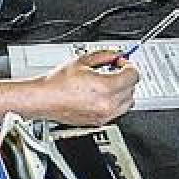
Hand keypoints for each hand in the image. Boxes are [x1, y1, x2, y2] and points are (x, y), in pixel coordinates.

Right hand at [0, 50, 137, 127]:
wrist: (45, 99)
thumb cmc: (58, 83)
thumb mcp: (83, 61)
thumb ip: (104, 56)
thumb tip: (115, 55)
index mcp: (106, 87)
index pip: (133, 76)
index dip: (129, 66)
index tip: (122, 62)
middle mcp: (108, 104)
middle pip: (132, 89)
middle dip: (126, 78)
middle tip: (115, 70)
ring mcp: (104, 116)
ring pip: (127, 103)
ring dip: (123, 91)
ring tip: (110, 83)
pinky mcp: (99, 122)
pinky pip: (117, 112)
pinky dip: (115, 103)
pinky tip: (102, 94)